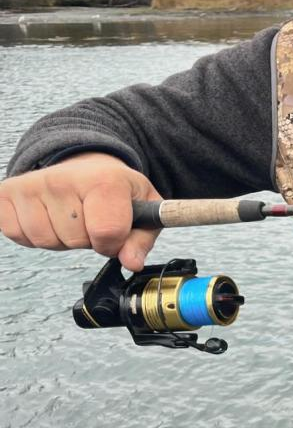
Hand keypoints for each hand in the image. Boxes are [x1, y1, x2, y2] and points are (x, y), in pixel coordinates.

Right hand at [0, 152, 161, 270]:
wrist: (85, 165)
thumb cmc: (115, 189)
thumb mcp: (143, 209)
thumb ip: (141, 240)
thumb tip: (132, 262)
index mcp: (105, 180)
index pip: (106, 232)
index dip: (113, 243)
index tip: (114, 233)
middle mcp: (64, 178)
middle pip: (74, 240)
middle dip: (86, 240)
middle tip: (91, 220)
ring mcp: (32, 184)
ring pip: (44, 241)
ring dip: (60, 239)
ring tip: (70, 218)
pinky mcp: (5, 193)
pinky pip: (17, 234)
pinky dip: (33, 236)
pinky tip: (47, 217)